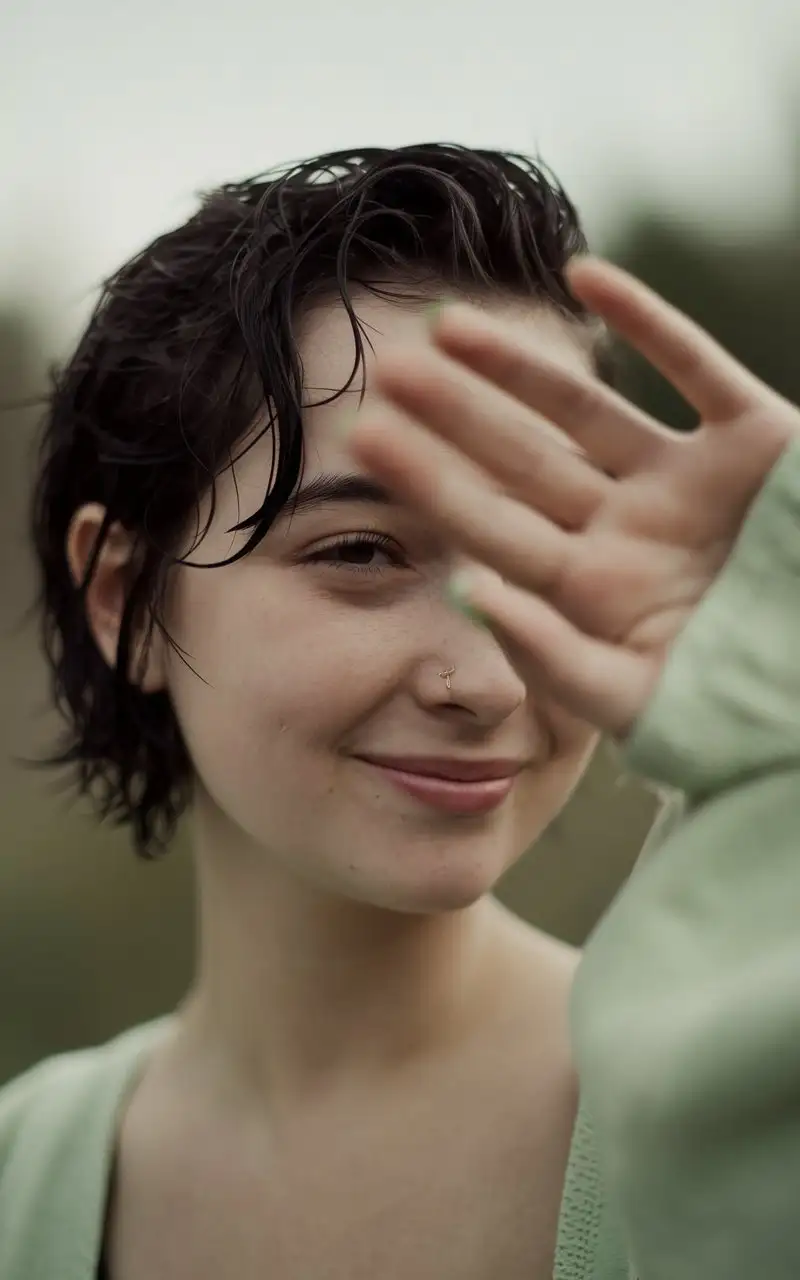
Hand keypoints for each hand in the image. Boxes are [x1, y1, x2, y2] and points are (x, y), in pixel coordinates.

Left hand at [344, 260, 799, 736]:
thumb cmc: (737, 709)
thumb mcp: (634, 700)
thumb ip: (548, 655)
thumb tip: (464, 594)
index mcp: (590, 587)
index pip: (492, 524)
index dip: (429, 482)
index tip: (364, 440)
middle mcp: (626, 527)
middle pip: (523, 460)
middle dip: (456, 417)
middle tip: (387, 371)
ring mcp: (685, 482)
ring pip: (588, 409)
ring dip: (521, 367)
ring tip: (449, 325)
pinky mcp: (754, 441)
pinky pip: (695, 369)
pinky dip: (649, 322)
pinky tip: (583, 276)